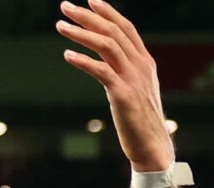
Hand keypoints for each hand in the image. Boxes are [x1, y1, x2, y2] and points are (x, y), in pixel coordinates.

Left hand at [57, 0, 172, 171]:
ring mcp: (133, 79)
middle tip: (65, 6)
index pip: (126, 28)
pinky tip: (67, 55)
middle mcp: (141, 66)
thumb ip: (124, 72)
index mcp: (145, 62)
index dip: (107, 12)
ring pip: (107, 46)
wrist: (153, 146)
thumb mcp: (135, 90)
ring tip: (60, 26)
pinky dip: (83, 61)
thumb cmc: (140, 120)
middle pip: (113, 31)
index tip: (89, 0)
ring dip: (81, 33)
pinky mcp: (123, 95)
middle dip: (88, 16)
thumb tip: (107, 63)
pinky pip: (102, 71)